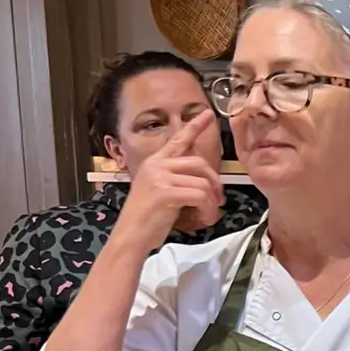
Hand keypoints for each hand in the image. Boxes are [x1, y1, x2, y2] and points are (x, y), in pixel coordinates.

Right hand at [113, 113, 224, 253]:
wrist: (130, 236)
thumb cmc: (147, 219)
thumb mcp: (160, 191)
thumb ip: (176, 179)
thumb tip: (202, 179)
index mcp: (155, 162)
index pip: (178, 140)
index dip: (194, 127)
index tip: (207, 114)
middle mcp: (157, 165)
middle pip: (199, 164)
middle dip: (215, 182)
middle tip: (220, 199)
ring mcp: (160, 177)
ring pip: (202, 182)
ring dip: (212, 201)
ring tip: (210, 214)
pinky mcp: (165, 192)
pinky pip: (200, 195)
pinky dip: (208, 209)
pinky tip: (205, 218)